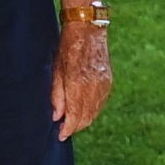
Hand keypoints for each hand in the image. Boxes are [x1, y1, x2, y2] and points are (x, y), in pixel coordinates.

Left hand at [51, 22, 111, 139]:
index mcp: (78, 83)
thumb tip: (56, 116)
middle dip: (75, 126)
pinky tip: (82, 110)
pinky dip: (91, 109)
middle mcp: (94, 87)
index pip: (75, 116)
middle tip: (63, 130)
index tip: (60, 136)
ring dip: (83, 119)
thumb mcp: (55, 69)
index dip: (68, 129)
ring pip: (95, 112)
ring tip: (70, 122)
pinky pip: (100, 102)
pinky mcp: (108, 81)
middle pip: (86, 117)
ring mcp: (104, 84)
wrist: (87, 28)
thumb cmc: (66, 46)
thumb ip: (57, 94)